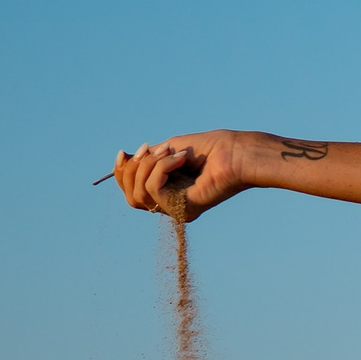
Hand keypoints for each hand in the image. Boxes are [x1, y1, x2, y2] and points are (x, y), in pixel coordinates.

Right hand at [107, 130, 269, 218]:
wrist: (237, 153)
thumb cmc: (211, 149)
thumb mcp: (170, 149)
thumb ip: (147, 158)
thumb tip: (123, 158)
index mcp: (167, 192)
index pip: (132, 191)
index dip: (122, 173)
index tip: (125, 152)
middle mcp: (170, 205)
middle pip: (131, 197)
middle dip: (133, 169)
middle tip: (152, 149)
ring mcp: (177, 210)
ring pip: (139, 193)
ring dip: (150, 165)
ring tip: (174, 152)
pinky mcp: (184, 210)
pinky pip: (154, 189)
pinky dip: (162, 168)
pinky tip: (181, 158)